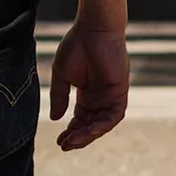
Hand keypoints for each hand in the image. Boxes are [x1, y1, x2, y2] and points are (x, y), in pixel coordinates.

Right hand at [48, 25, 127, 150]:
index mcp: (87, 94)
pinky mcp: (120, 93)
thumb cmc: (77, 46)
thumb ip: (59, 97)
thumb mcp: (62, 75)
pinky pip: (113, 116)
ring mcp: (111, 97)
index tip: (59, 140)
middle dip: (78, 137)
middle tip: (65, 145)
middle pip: (90, 125)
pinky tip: (88, 131)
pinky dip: (101, 126)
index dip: (71, 131)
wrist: (94, 30)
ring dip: (88, 135)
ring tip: (73, 141)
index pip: (80, 119)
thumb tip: (55, 118)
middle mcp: (100, 98)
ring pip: (101, 124)